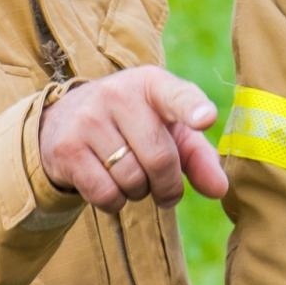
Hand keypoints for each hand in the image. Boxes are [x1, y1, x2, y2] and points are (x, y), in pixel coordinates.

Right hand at [38, 65, 225, 212]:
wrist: (65, 120)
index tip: (205, 119)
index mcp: (152, 83)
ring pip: (132, 180)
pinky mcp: (67, 149)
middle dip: (168, 185)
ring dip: (139, 192)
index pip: (176, 95)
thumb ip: (198, 155)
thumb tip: (220, 190)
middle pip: (160, 158)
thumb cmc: (134, 125)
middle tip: (165, 188)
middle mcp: (118, 94)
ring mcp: (89, 119)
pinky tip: (109, 183)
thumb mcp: (168, 129)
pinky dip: (115, 201)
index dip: (193, 109)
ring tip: (130, 176)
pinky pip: (106, 194)